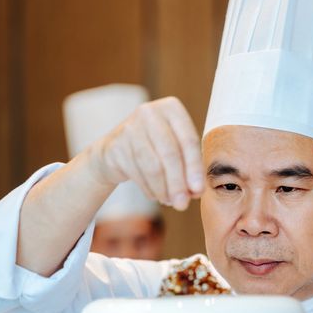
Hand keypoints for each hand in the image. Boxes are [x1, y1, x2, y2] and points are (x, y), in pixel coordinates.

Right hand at [91, 96, 203, 210]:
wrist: (115, 151)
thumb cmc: (155, 150)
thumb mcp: (176, 150)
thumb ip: (189, 167)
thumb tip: (195, 191)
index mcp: (171, 108)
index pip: (188, 140)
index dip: (194, 168)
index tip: (198, 191)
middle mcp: (149, 112)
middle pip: (170, 154)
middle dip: (178, 183)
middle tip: (183, 204)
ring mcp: (130, 127)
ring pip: (153, 166)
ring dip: (164, 189)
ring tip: (170, 201)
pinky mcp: (115, 145)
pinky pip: (137, 173)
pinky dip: (150, 189)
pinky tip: (155, 195)